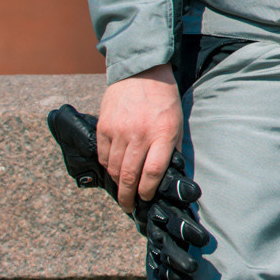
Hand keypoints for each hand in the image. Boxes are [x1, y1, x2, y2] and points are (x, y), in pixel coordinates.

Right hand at [96, 66, 181, 212]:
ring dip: (117, 184)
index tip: (146, 198)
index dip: (148, 190)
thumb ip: (171, 147)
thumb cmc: (164, 99)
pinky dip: (107, 167)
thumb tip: (167, 173)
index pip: (153, 172)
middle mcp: (139, 135)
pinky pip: (103, 155)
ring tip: (121, 192)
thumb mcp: (176, 122)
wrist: (141, 72)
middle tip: (129, 207)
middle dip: (128, 196)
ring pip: (114, 168)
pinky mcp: (104, 127)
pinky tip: (113, 171)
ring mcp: (119, 131)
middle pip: (130, 175)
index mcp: (162, 134)